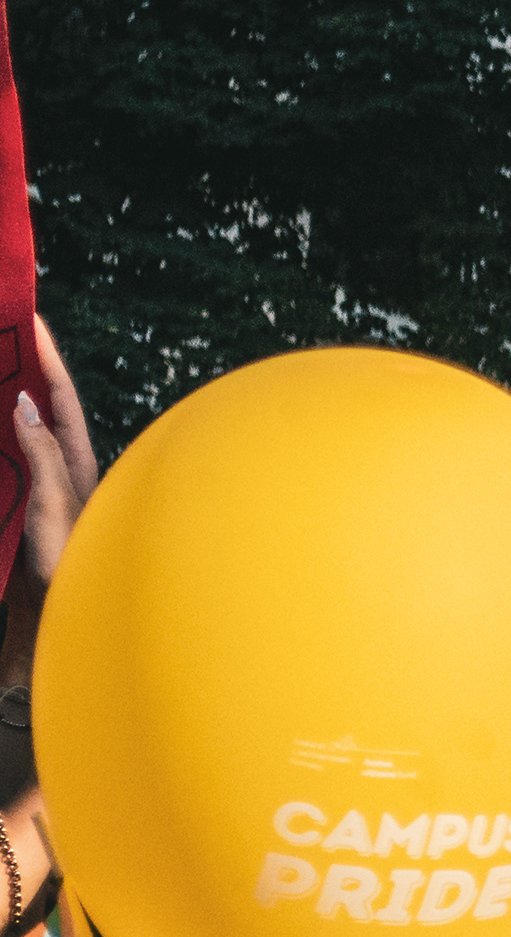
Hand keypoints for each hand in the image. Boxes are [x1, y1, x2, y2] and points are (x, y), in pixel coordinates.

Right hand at [3, 315, 101, 688]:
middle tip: (7, 331)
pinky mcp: (31, 505)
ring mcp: (48, 486)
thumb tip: (22, 403)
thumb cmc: (73, 565)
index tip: (30, 318)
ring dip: (10, 398)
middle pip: (43, 406)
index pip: (59, 397)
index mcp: (78, 461)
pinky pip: (14, 456)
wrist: (70, 618)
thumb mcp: (54, 505)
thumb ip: (41, 455)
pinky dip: (3, 433)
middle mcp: (67, 468)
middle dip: (25, 368)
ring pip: (27, 429)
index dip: (45, 357)